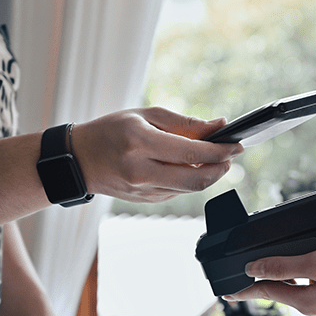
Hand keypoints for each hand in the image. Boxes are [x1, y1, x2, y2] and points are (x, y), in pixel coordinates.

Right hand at [72, 107, 243, 202]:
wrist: (79, 160)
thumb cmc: (110, 131)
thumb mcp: (144, 115)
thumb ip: (184, 122)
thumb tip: (217, 126)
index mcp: (140, 143)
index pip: (192, 153)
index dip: (220, 151)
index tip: (236, 145)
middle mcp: (141, 170)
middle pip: (196, 179)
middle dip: (221, 168)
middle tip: (230, 156)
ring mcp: (143, 190)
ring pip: (190, 188)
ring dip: (208, 175)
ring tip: (214, 159)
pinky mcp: (146, 200)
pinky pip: (178, 192)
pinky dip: (190, 180)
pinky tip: (190, 168)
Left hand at [224, 245, 315, 315]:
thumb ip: (283, 266)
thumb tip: (253, 269)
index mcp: (307, 303)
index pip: (268, 294)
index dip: (246, 290)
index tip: (228, 292)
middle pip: (293, 296)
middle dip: (283, 284)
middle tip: (272, 273)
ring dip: (310, 286)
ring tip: (310, 270)